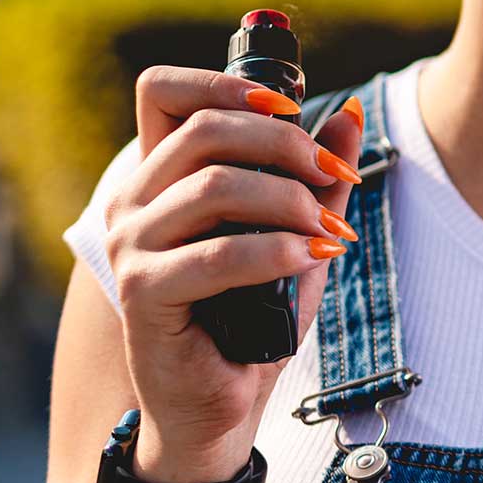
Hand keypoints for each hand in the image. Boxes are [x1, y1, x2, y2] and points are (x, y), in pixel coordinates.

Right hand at [103, 66, 363, 480]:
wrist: (223, 398)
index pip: (166, 92)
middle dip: (286, 145)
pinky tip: (311, 257)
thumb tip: (351, 109)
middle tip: (335, 176)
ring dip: (289, 201)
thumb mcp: (299, 231)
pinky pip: (216, 254)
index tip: (291, 107)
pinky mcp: (142, 292)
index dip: (227, 83)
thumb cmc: (258, 310)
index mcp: (162, 174)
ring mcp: (131, 244)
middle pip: (206, 129)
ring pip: (214, 185)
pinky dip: (274, 250)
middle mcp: (134, 200)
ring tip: (329, 233)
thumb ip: (319, 174)